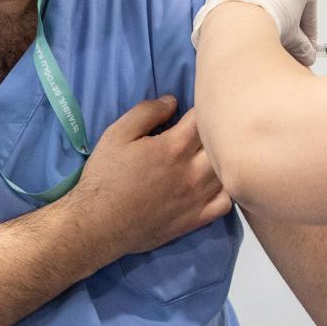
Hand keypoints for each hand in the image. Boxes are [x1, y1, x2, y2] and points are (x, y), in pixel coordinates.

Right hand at [73, 96, 231, 257]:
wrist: (98, 224)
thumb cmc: (105, 177)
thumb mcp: (117, 134)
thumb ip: (147, 112)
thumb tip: (173, 101)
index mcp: (174, 147)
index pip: (205, 118)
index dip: (203, 108)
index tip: (195, 110)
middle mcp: (193, 171)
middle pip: (222, 144)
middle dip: (216, 132)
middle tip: (203, 131)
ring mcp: (198, 197)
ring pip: (228, 171)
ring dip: (222, 159)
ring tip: (208, 155)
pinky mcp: (197, 219)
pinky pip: (227, 202)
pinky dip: (226, 189)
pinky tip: (213, 183)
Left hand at [192, 0, 318, 65]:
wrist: (235, 23)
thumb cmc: (265, 25)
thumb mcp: (293, 39)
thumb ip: (303, 46)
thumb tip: (306, 55)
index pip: (307, 5)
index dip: (306, 29)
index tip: (302, 43)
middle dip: (283, 14)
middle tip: (280, 36)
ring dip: (262, 2)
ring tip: (256, 26)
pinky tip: (240, 14)